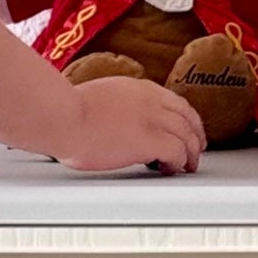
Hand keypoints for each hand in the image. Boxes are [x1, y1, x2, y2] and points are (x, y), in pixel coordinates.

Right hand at [56, 77, 206, 173]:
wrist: (61, 116)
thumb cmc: (66, 111)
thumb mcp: (99, 97)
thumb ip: (115, 106)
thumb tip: (114, 121)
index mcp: (138, 88)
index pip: (175, 102)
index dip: (187, 119)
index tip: (188, 129)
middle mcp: (151, 100)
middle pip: (187, 118)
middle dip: (195, 136)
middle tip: (196, 150)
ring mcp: (152, 119)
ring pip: (187, 136)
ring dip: (190, 153)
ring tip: (188, 166)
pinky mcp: (150, 140)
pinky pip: (177, 152)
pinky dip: (178, 162)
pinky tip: (171, 169)